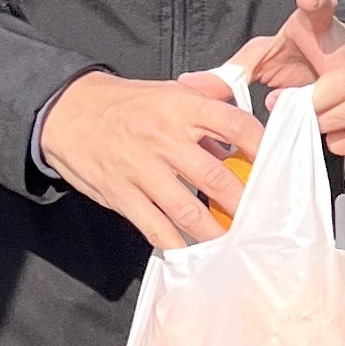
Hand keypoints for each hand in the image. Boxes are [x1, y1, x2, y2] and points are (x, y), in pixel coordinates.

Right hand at [39, 69, 252, 252]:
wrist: (68, 111)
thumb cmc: (126, 104)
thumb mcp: (171, 91)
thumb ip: (211, 104)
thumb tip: (248, 124)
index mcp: (182, 107)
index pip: (235, 125)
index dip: (262, 148)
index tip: (276, 168)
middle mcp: (164, 138)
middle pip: (216, 176)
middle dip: (244, 204)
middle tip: (263, 221)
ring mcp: (141, 168)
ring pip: (187, 209)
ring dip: (214, 232)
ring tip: (234, 245)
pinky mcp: (120, 193)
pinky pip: (153, 226)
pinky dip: (175, 244)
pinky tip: (191, 253)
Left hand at [229, 0, 344, 157]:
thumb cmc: (303, 58)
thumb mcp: (269, 55)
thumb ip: (233, 71)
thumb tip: (188, 84)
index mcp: (319, 30)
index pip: (322, 8)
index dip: (317, 1)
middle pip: (343, 79)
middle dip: (313, 103)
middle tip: (287, 106)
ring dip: (328, 123)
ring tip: (307, 124)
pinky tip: (330, 137)